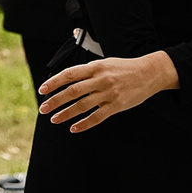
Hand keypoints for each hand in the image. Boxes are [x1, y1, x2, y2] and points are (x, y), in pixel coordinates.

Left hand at [37, 51, 177, 130]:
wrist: (149, 73)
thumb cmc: (123, 68)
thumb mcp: (104, 63)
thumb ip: (88, 72)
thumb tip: (67, 81)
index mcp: (95, 67)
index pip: (69, 74)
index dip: (54, 82)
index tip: (42, 90)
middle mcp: (101, 79)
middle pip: (73, 92)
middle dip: (55, 100)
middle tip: (43, 109)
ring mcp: (109, 93)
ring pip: (83, 106)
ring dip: (66, 114)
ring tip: (54, 120)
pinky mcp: (117, 105)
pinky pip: (97, 117)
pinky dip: (84, 124)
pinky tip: (74, 128)